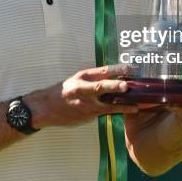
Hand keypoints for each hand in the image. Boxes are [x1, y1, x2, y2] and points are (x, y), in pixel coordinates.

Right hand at [25, 65, 139, 128]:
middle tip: (127, 85)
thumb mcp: (76, 80)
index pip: (101, 71)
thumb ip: (93, 78)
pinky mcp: (87, 115)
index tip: (130, 67)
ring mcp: (85, 104)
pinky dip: (119, 111)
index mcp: (82, 76)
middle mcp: (83, 89)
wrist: (45, 107)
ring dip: (122, 103)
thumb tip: (115, 75)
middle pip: (101, 86)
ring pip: (106, 103)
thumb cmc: (63, 92)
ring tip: (136, 104)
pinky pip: (106, 112)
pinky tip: (131, 110)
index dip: (116, 69)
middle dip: (115, 85)